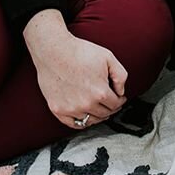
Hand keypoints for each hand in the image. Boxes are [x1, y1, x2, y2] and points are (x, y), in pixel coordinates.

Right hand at [24, 10, 126, 128]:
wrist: (54, 51)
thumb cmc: (80, 52)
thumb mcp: (108, 57)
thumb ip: (120, 76)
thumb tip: (121, 92)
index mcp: (100, 92)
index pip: (115, 104)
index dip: (120, 101)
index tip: (119, 98)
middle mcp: (86, 104)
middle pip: (104, 114)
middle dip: (110, 108)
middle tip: (111, 103)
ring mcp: (71, 109)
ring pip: (90, 121)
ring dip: (97, 116)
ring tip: (99, 108)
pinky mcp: (58, 110)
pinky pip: (73, 124)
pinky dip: (81, 121)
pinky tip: (85, 114)